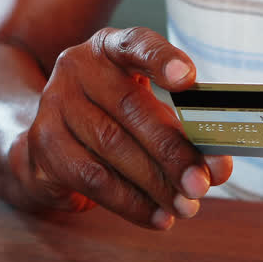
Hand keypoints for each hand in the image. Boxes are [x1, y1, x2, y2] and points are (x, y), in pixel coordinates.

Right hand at [7, 26, 231, 228]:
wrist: (51, 138)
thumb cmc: (112, 118)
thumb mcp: (145, 108)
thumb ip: (182, 131)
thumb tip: (218, 167)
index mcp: (110, 48)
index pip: (136, 45)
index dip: (161, 59)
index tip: (188, 78)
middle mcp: (78, 67)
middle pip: (131, 107)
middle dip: (173, 150)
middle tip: (203, 181)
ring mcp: (55, 103)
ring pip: (113, 147)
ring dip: (156, 183)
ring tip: (187, 206)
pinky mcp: (44, 143)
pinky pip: (93, 178)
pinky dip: (132, 202)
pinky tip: (158, 217)